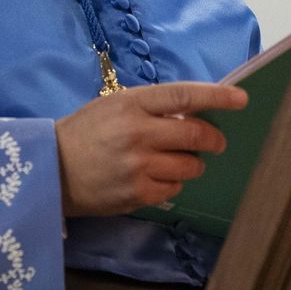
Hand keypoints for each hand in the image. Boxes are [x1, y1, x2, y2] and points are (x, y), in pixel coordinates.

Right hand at [54, 81, 248, 216]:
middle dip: (213, 138)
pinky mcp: (136, 194)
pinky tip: (156, 178)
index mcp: (131, 104)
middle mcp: (137, 133)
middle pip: (195, 134)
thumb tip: (193, 113)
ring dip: (192, 163)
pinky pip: (174, 189)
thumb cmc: (84, 132)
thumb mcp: (113, 106)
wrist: (50, 168)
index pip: (183, 95)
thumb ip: (150, 107)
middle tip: (216, 141)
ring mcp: (138, 166)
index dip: (216, 96)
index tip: (241, 98)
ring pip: (190, 166)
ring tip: (175, 161)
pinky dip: (172, 183)